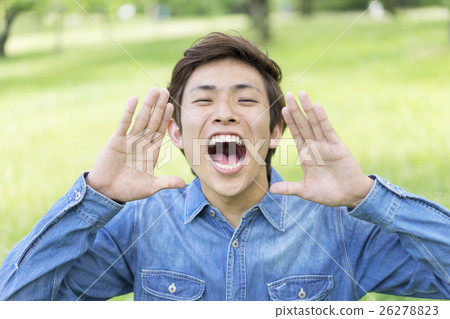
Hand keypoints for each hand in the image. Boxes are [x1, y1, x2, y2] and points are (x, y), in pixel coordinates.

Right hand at [86, 88, 184, 201]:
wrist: (106, 192)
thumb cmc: (128, 190)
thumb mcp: (150, 187)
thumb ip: (166, 182)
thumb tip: (183, 184)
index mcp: (151, 152)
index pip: (161, 131)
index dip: (166, 119)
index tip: (171, 106)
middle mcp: (142, 143)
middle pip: (153, 121)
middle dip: (159, 107)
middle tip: (165, 91)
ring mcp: (129, 140)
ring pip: (141, 119)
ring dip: (147, 105)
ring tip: (153, 90)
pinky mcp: (117, 140)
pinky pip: (124, 123)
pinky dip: (129, 111)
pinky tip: (135, 98)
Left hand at [270, 91, 372, 208]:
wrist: (350, 197)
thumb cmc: (328, 193)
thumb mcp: (305, 191)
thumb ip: (289, 188)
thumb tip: (271, 190)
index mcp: (307, 154)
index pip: (296, 134)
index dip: (289, 122)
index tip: (283, 108)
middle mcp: (315, 146)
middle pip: (303, 124)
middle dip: (295, 109)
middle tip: (288, 93)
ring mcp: (326, 145)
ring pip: (315, 123)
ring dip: (308, 109)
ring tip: (301, 94)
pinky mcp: (337, 147)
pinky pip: (328, 130)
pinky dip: (322, 119)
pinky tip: (317, 107)